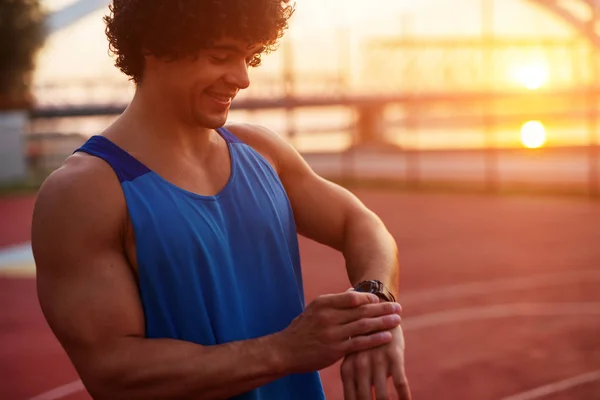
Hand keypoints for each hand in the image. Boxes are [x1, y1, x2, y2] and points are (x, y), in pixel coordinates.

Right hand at [274, 291, 402, 373]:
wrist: (284, 351)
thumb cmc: (302, 329)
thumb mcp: (314, 310)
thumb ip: (334, 303)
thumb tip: (353, 293)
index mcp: (323, 303)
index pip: (352, 297)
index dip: (369, 297)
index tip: (380, 298)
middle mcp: (328, 316)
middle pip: (361, 310)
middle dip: (382, 308)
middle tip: (398, 307)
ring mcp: (332, 333)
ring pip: (363, 325)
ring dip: (383, 322)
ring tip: (397, 320)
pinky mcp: (334, 350)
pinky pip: (359, 343)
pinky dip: (375, 339)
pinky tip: (387, 337)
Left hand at [341, 324, 410, 399]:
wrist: (379, 314)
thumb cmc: (366, 342)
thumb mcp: (354, 359)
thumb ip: (354, 380)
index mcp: (348, 369)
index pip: (350, 399)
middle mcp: (360, 366)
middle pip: (365, 399)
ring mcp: (376, 360)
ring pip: (382, 396)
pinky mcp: (394, 355)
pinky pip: (400, 383)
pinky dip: (404, 396)